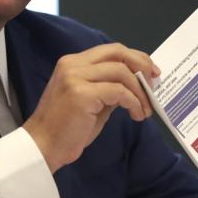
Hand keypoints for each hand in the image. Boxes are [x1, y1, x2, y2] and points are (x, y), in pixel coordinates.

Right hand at [23, 43, 159, 171]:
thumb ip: (108, 88)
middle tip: (154, 83)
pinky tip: (136, 114)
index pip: (110, 50)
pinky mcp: (82, 94)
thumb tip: (136, 84)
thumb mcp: (90, 101)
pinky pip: (119, 92)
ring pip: (121, 72)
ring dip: (139, 91)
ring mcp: (75, 78)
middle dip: (141, 65)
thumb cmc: (65, 129)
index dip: (134, 58)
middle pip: (117, 53)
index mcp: (72, 63)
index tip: (150, 72)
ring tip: (145, 109)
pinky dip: (133, 102)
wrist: (42, 147)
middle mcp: (73, 65)